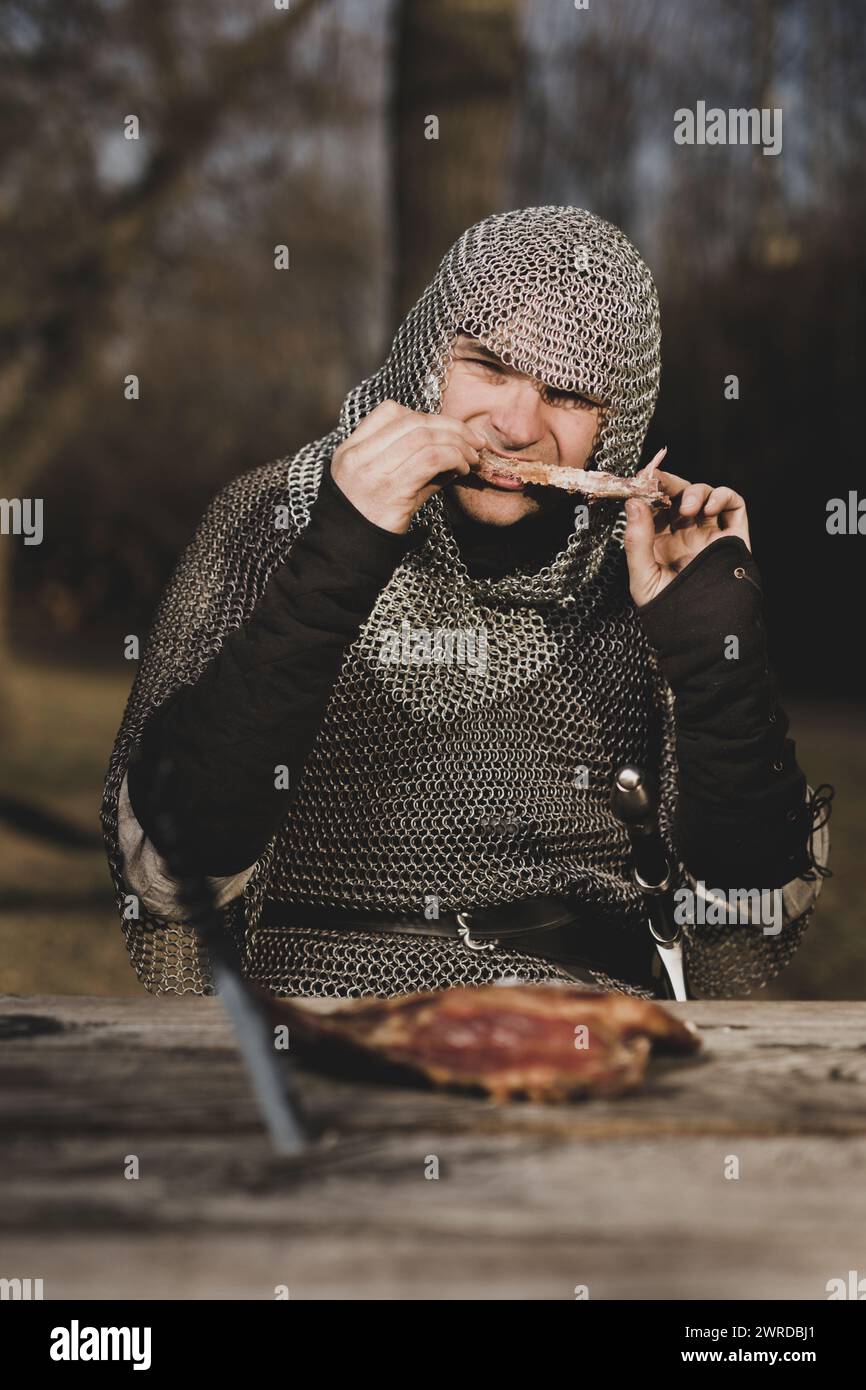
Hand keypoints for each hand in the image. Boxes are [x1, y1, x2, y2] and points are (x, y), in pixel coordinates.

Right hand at [330, 399, 484, 533]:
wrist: (348, 556)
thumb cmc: (370, 522)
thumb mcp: (383, 485)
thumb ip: (411, 464)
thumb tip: (453, 451)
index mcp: (351, 450)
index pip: (389, 412)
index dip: (425, 416)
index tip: (445, 432)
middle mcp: (359, 456)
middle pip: (413, 421)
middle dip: (451, 426)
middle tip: (473, 440)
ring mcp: (373, 471)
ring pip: (425, 437)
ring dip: (457, 443)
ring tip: (472, 457)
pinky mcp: (392, 489)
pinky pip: (431, 459)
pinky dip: (454, 458)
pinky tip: (462, 469)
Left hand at [623, 465, 751, 607]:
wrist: (703, 628)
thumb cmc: (670, 607)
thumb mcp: (643, 577)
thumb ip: (637, 540)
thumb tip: (633, 503)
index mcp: (659, 539)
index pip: (653, 504)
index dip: (648, 488)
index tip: (641, 476)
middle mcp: (684, 532)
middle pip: (678, 494)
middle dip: (669, 483)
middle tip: (659, 480)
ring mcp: (709, 531)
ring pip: (704, 494)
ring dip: (695, 492)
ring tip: (688, 508)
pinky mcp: (732, 534)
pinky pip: (732, 504)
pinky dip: (723, 496)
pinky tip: (710, 507)